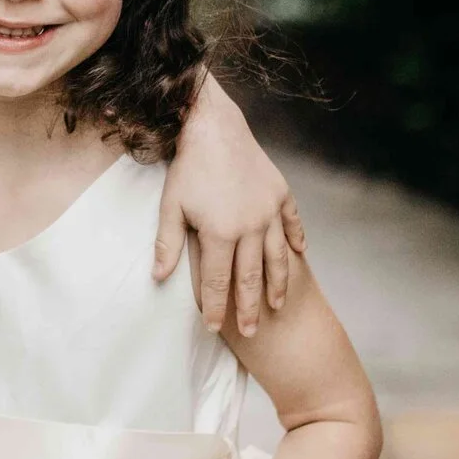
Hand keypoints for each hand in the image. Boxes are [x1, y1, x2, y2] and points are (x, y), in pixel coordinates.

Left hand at [157, 88, 305, 337]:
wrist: (214, 127)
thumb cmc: (187, 168)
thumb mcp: (171, 206)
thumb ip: (167, 244)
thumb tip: (158, 278)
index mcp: (220, 232)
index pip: (218, 281)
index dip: (216, 307)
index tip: (214, 328)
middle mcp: (250, 226)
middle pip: (250, 277)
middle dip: (249, 308)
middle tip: (252, 331)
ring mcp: (269, 211)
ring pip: (277, 257)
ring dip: (277, 284)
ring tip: (278, 305)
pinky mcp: (281, 194)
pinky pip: (292, 224)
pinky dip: (296, 241)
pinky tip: (299, 256)